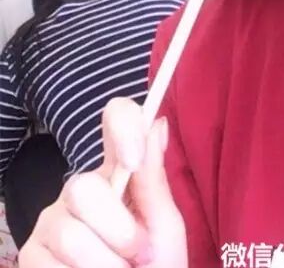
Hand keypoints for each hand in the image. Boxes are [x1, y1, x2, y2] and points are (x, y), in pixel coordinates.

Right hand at [18, 98, 186, 266]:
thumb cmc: (156, 267)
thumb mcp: (163, 226)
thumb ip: (153, 179)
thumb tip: (157, 122)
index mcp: (117, 172)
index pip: (115, 120)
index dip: (123, 128)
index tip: (134, 160)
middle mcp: (79, 190)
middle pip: (85, 188)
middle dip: (120, 232)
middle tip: (139, 256)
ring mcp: (51, 222)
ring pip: (72, 236)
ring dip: (107, 267)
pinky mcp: (30, 256)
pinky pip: (51, 266)